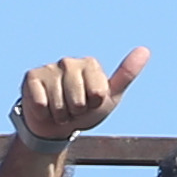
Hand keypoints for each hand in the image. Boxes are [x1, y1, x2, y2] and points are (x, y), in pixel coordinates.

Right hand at [16, 50, 149, 141]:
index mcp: (90, 64)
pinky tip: (43, 108)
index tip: (90, 103)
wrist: (55, 126)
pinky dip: (43, 113)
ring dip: (59, 115)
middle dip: (76, 112)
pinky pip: (41, 102)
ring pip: (58, 103)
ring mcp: (49, 68)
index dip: (94, 105)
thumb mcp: (109, 97)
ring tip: (59, 110)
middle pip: (78, 99)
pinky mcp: (31, 77)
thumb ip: (126, 75)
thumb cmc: (85, 111)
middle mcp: (69, 62)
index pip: (97, 93)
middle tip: (73, 109)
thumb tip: (145, 50)